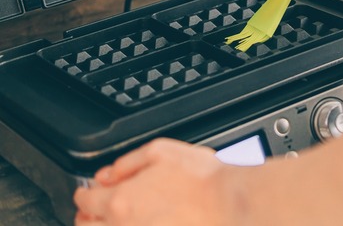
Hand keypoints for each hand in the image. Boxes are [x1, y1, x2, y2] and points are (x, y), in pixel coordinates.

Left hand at [73, 139, 245, 225]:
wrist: (230, 205)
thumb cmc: (203, 180)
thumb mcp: (161, 151)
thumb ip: (128, 162)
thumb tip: (109, 173)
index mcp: (119, 201)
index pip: (84, 199)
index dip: (85, 190)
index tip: (89, 190)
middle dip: (87, 215)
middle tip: (94, 209)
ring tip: (113, 220)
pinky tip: (141, 222)